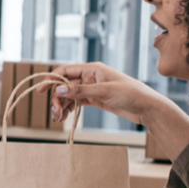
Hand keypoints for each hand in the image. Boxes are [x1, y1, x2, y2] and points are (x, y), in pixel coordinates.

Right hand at [39, 63, 155, 125]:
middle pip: (65, 85)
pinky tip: (66, 117)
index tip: (41, 90)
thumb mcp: (104, 91)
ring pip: (70, 95)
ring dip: (62, 105)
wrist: (147, 107)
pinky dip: (70, 108)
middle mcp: (91, 77)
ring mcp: (92, 88)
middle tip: (55, 113)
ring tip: (59, 118)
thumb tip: (60, 88)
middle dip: (57, 98)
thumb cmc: (131, 94)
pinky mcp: (96, 99)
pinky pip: (77, 102)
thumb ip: (81, 90)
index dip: (51, 79)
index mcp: (93, 69)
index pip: (66, 70)